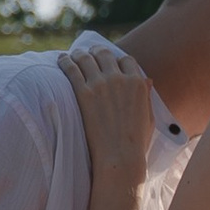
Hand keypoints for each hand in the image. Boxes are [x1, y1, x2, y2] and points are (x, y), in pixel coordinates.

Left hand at [58, 41, 156, 186]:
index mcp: (137, 83)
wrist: (119, 157)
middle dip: (96, 52)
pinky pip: (71, 68)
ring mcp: (101, 84)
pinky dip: (65, 61)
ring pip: (86, 57)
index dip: (116, 59)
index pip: (125, 59)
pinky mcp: (84, 93)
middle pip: (104, 53)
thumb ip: (146, 96)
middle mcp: (119, 79)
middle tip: (88, 55)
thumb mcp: (148, 117)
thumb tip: (148, 79)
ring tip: (73, 56)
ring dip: (79, 54)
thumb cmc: (135, 143)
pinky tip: (61, 60)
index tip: (109, 62)